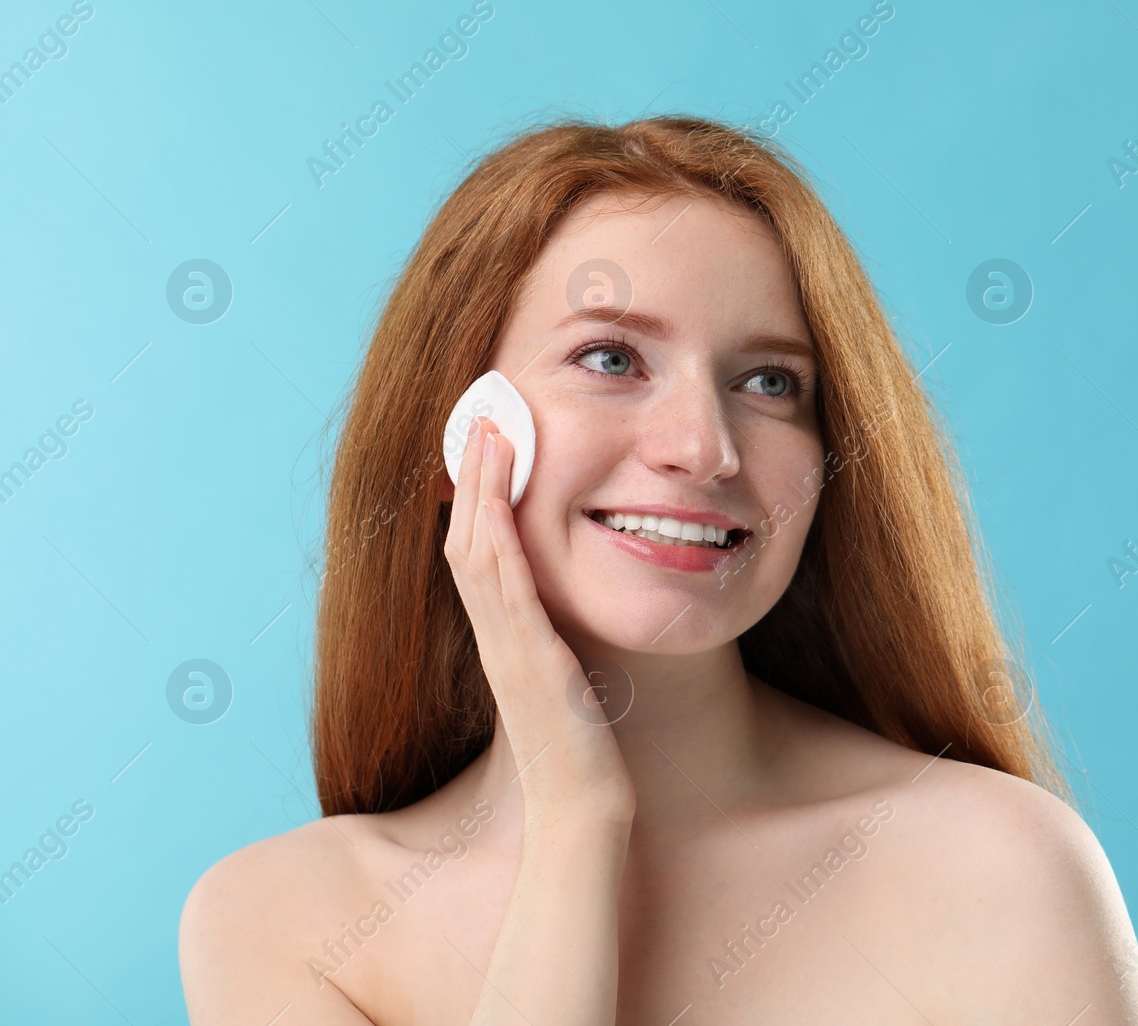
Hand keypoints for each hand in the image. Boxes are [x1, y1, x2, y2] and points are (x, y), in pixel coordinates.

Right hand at [442, 415, 635, 825]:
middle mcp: (496, 638)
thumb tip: (569, 617)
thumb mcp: (567, 684)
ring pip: (477, 554)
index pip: (477, 554)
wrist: (582, 810)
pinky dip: (499, 541)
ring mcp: (508, 648)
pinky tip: (500, 503)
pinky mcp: (530, 663)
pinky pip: (506, 591)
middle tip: (479, 416)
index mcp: (505, 639)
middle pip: (465, 540)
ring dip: (480, 491)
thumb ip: (559, 646)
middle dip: (472, 476)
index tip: (486, 446)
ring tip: (488, 433)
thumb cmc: (581, 753)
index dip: (475, 498)